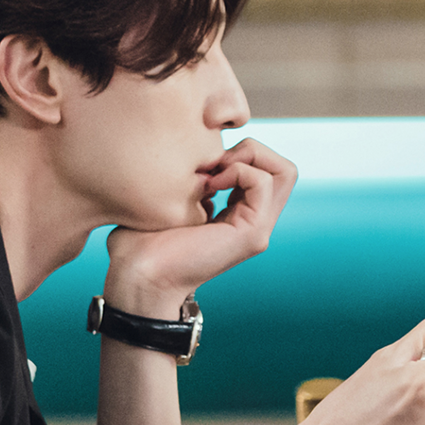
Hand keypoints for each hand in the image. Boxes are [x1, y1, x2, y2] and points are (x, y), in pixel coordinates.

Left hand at [103, 138, 297, 315]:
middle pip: (285, 169)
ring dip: (248, 158)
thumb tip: (204, 166)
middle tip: (217, 163)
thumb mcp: (176, 201)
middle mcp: (255, 222)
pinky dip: (237, 171)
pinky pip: (263, 182)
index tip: (205, 164)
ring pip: (284, 172)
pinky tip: (209, 186)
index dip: (242, 152)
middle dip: (253, 150)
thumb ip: (197, 182)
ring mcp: (259, 229)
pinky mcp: (253, 234)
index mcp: (240, 214)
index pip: (269, 169)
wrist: (140, 274)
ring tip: (215, 174)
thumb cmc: (143, 241)